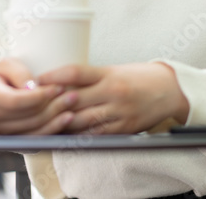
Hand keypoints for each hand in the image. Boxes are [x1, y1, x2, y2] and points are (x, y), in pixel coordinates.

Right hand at [0, 58, 78, 134]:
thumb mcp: (4, 64)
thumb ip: (19, 72)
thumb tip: (34, 87)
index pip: (15, 101)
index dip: (38, 96)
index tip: (56, 87)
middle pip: (27, 117)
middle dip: (53, 106)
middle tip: (72, 94)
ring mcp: (0, 132)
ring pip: (33, 130)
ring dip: (56, 118)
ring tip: (72, 104)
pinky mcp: (10, 140)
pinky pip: (34, 138)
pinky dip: (52, 129)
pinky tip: (65, 119)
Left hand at [36, 62, 189, 133]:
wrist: (169, 90)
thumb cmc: (138, 77)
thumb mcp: (113, 70)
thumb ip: (89, 77)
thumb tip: (58, 82)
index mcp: (109, 74)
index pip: (75, 72)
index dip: (53, 76)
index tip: (38, 79)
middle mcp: (114, 92)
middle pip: (75, 100)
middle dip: (53, 103)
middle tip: (35, 103)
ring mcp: (120, 113)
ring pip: (83, 120)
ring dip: (63, 121)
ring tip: (47, 120)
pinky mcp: (125, 129)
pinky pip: (96, 135)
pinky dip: (80, 134)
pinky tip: (68, 133)